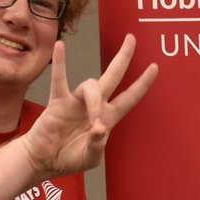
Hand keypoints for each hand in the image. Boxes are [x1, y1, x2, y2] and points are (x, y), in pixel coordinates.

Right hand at [22, 35, 156, 177]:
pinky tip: (61, 47)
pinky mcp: (58, 102)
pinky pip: (60, 80)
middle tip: (132, 39)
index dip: (142, 84)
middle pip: (113, 75)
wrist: (45, 161)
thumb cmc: (69, 158)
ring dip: (94, 102)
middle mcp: (95, 105)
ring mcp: (76, 101)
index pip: (129, 97)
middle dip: (124, 57)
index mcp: (108, 118)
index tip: (154, 67)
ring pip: (91, 86)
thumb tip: (97, 128)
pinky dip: (61, 64)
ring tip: (93, 123)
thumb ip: (97, 145)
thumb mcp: (90, 158)